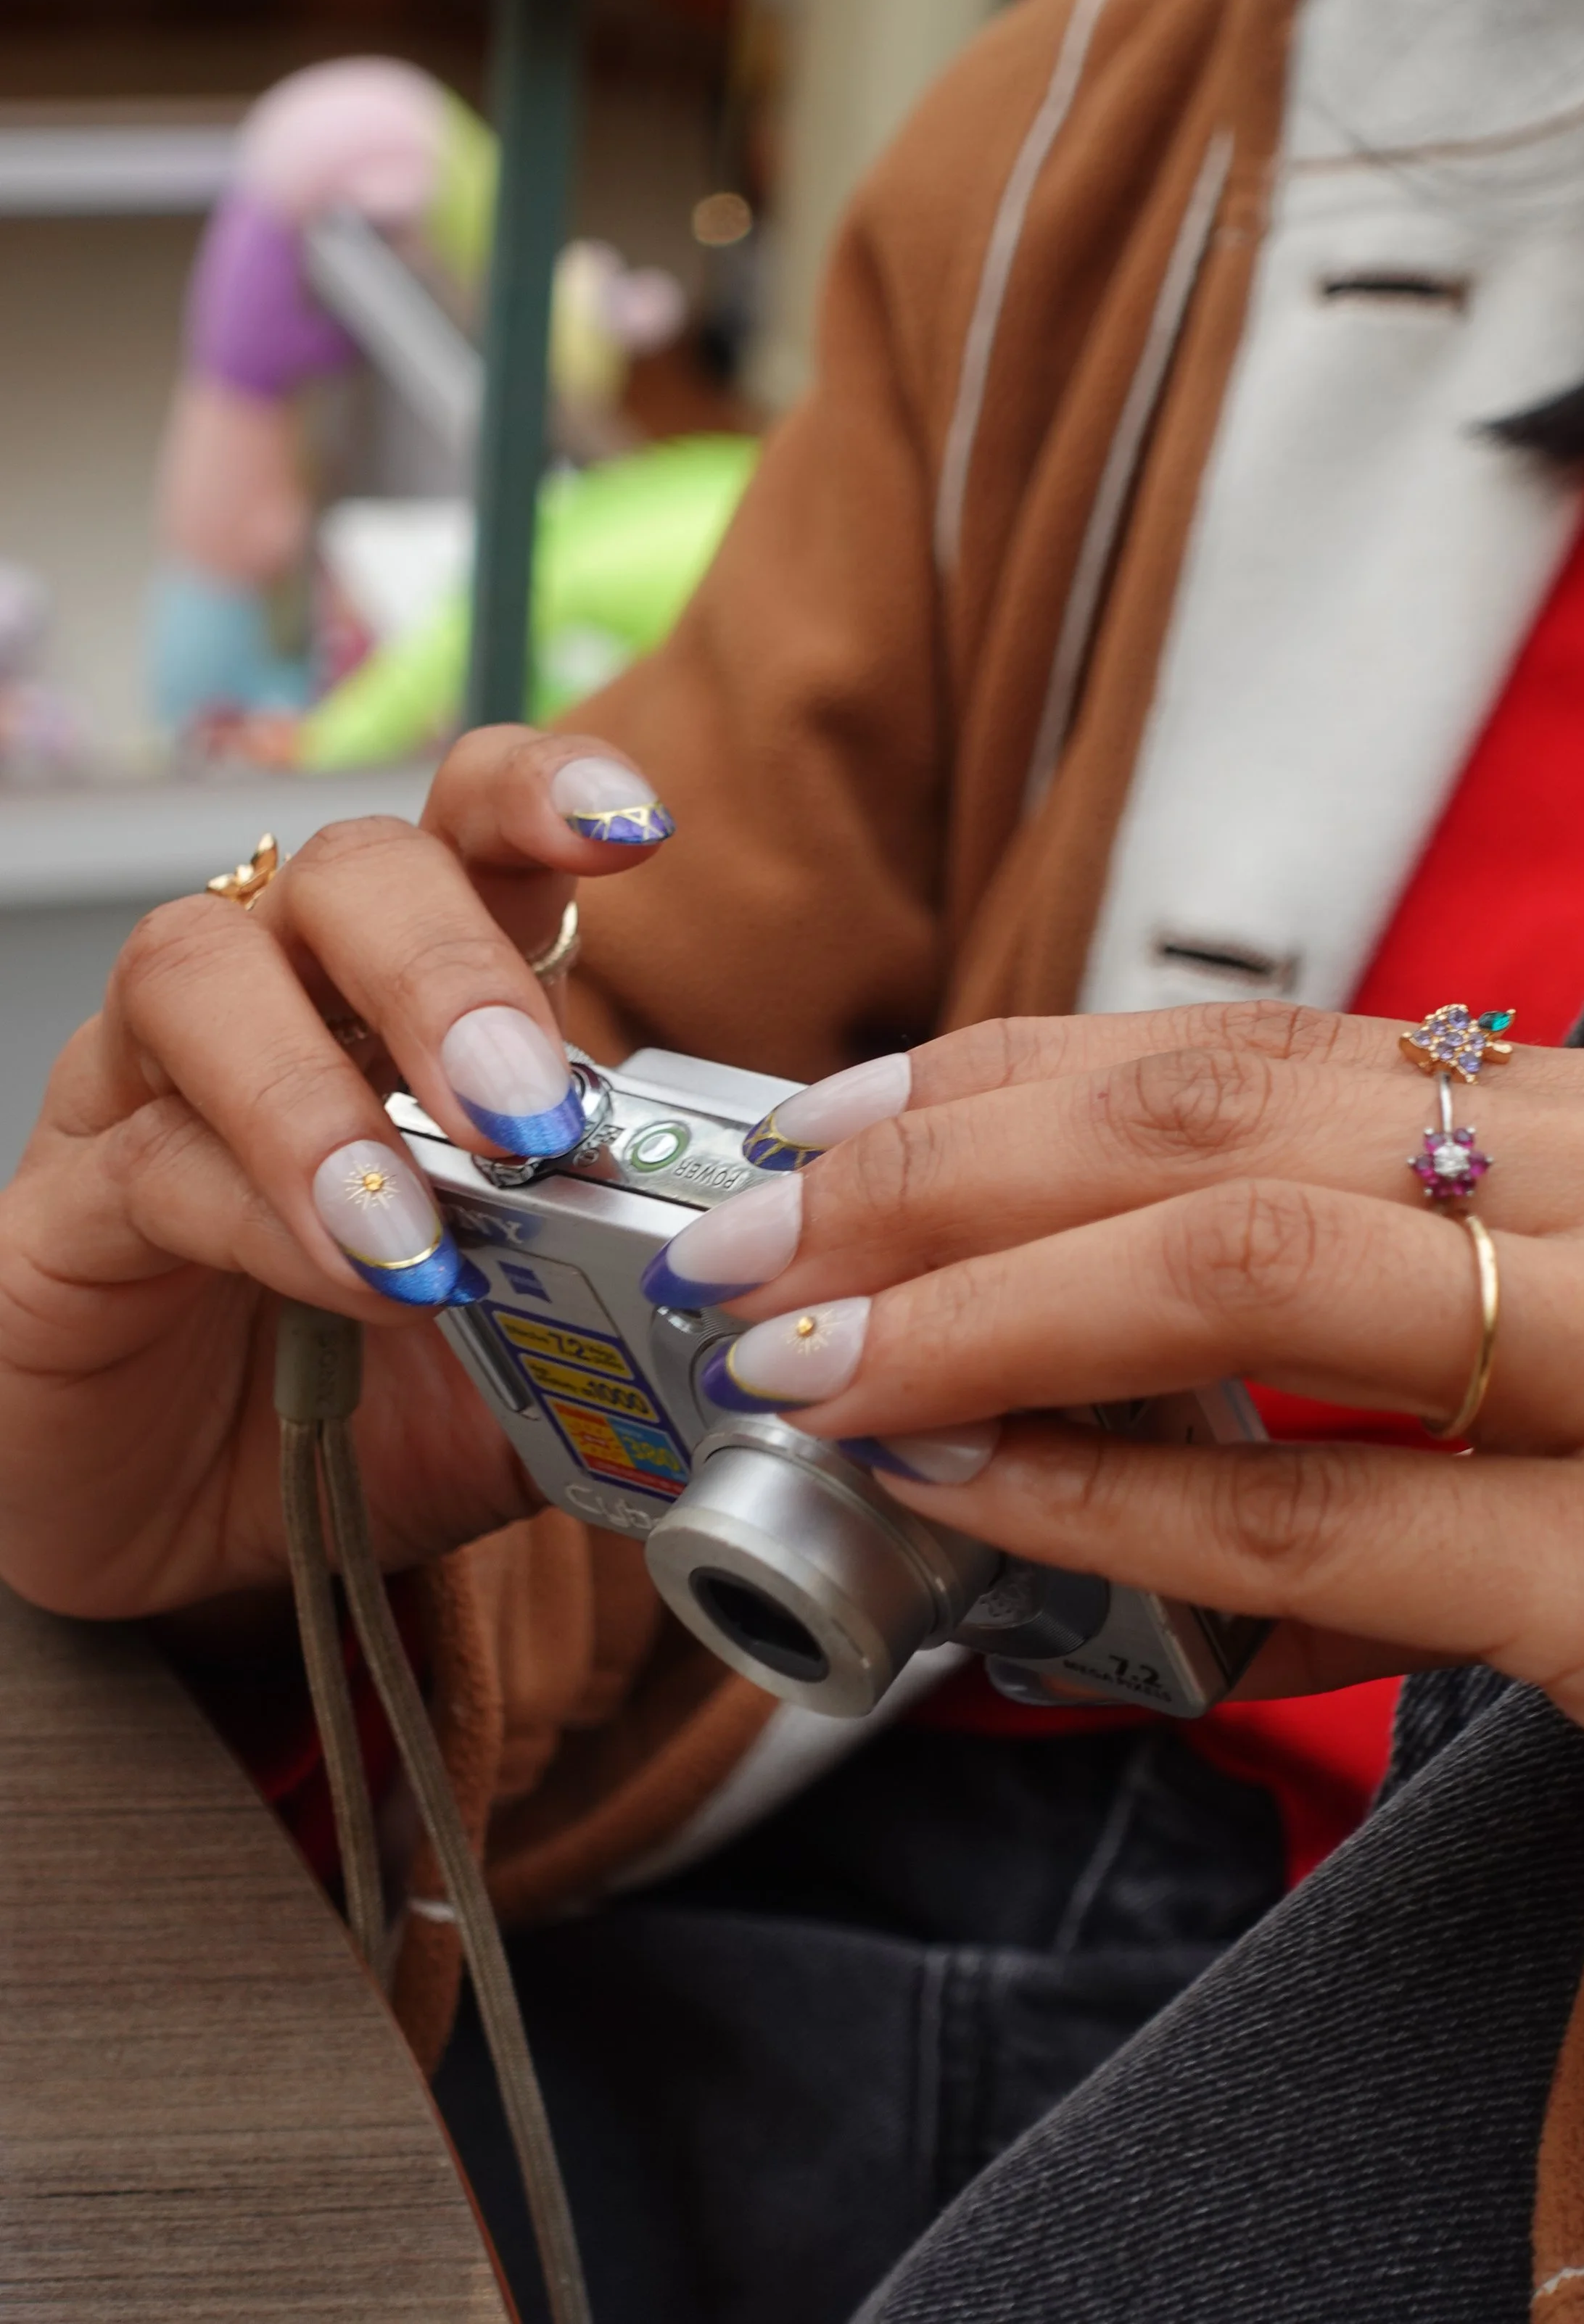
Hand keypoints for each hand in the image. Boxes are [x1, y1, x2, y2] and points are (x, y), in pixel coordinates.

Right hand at [0, 730, 670, 1619]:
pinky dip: (266, 1213)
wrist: (194, 1536)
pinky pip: (154, 1156)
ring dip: (327, 1092)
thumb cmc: (372, 1402)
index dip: (544, 796)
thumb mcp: (538, 1358)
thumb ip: (632, 1314)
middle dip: (447, 970)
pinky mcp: (69, 1198)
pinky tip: (354, 1285)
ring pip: (204, 969)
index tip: (634, 827)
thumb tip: (765, 1309)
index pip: (471, 828)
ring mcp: (155, 1082)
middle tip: (526, 1111)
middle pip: (349, 871)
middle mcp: (284, 995)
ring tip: (422, 1224)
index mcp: (418, 993)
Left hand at [646, 1004, 1583, 1914]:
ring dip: (982, 1309)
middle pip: (1223, 1122)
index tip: (835, 1121)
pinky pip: (1323, 1519)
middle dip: (945, 1171)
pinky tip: (966, 1500)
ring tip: (811, 1361)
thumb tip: (1095, 1332)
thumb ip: (1402, 1315)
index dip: (1015, 1075)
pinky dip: (1109, 1502)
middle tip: (757, 1242)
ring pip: (1250, 1275)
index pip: (1267, 1050)